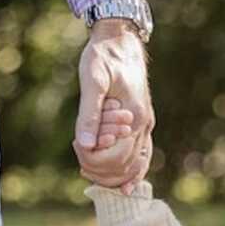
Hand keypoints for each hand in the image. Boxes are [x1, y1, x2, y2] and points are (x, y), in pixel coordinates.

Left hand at [73, 20, 154, 193]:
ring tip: (95, 176)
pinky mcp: (144, 124)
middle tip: (81, 165)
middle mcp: (145, 125)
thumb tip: (86, 145)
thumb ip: (89, 114)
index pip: (116, 156)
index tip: (77, 150)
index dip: (95, 160)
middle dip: (102, 170)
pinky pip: (142, 156)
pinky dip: (133, 172)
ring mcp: (147, 126)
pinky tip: (124, 186)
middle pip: (125, 165)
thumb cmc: (104, 56)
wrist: (121, 40)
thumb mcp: (92, 80)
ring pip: (137, 165)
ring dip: (116, 176)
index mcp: (135, 117)